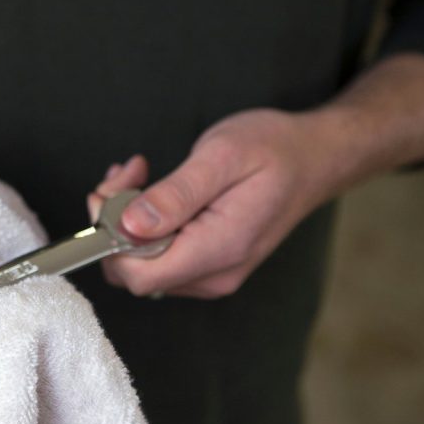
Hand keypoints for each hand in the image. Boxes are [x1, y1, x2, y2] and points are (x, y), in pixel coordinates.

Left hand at [87, 109, 344, 297]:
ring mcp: (209, 274)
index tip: (109, 195)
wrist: (315, 158)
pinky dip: (140, 222)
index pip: (139, 275)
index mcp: (219, 250)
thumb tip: (129, 226)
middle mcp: (212, 274)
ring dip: (125, 217)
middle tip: (124, 175)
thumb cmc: (275, 149)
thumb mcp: (222, 156)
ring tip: (138, 173)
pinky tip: (146, 187)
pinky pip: (155, 254)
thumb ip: (176, 194)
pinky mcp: (205, 264)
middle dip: (113, 223)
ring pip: (139, 262)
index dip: (110, 240)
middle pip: (132, 271)